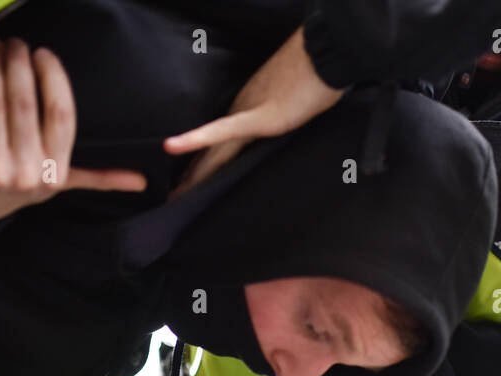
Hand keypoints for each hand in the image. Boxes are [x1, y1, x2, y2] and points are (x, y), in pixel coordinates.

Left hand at [0, 38, 146, 228]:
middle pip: (25, 104)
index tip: (44, 55)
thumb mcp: (58, 185)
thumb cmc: (18, 189)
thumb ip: (98, 178)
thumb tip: (141, 181)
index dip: (54, 79)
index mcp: (54, 172)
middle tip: (15, 44)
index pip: (62, 116)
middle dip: (18, 65)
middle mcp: (25, 172)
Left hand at [164, 28, 343, 196]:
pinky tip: (172, 146)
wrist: (328, 52)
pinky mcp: (259, 117)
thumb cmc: (319, 76)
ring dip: (194, 173)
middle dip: (194, 176)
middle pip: (213, 150)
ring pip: (213, 149)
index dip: (204, 161)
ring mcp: (247, 112)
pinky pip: (223, 132)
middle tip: (173, 198)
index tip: (189, 181)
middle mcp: (242, 110)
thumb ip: (282, 117)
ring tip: (174, 194)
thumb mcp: (295, 103)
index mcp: (249, 108)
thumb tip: (282, 128)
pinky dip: (197, 139)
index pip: (221, 140)